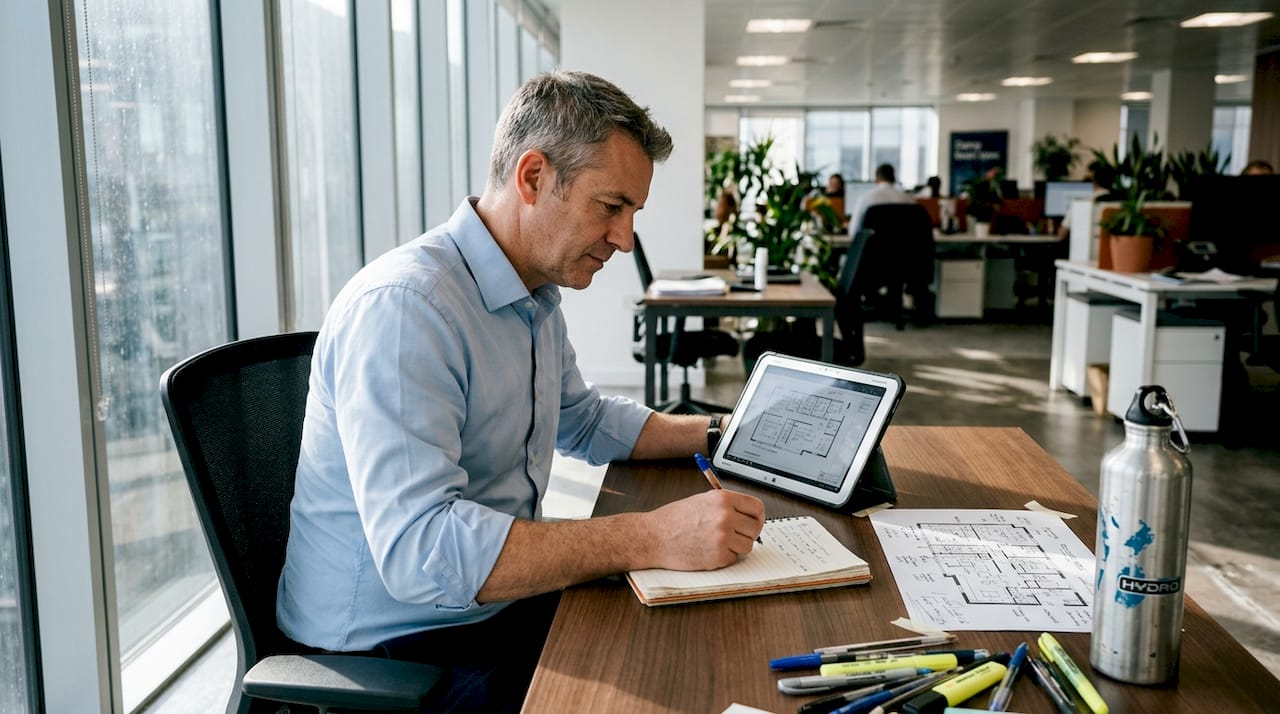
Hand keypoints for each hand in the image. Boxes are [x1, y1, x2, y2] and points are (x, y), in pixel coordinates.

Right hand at [643, 490, 764, 570]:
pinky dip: (724, 557)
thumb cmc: (673, 519)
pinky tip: (708, 550)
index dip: (757, 517)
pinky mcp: (718, 556)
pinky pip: (734, 558)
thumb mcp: (702, 501)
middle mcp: (725, 516)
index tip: (753, 522)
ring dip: (736, 547)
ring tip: (717, 543)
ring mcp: (723, 537)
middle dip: (747, 534)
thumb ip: (726, 506)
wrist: (653, 537)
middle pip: (755, 528)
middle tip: (735, 536)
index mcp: (723, 499)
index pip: (757, 507)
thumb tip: (748, 516)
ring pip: (747, 545)